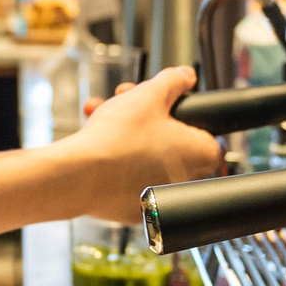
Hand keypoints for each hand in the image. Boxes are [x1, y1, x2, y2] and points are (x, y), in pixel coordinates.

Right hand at [66, 66, 224, 223]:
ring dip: (128, 130)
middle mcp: (188, 182)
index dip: (185, 113)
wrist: (78, 176)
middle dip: (147, 115)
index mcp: (202, 155)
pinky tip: (100, 141)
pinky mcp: (135, 210)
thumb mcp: (149, 96)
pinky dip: (119, 159)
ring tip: (103, 115)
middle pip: (173, 139)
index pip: (208, 131)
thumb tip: (185, 76)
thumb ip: (172, 81)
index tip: (166, 106)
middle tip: (128, 102)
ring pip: (149, 155)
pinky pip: (131, 176)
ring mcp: (161, 200)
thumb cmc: (117, 139)